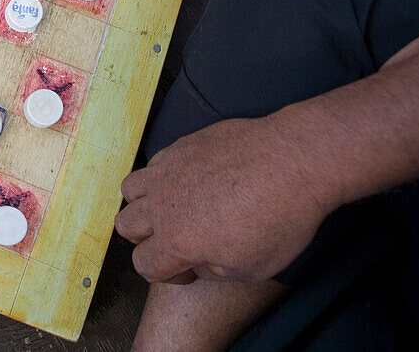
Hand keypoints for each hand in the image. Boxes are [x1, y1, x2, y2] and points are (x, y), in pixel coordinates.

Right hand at [114, 116, 338, 284]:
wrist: (293, 162)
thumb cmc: (279, 217)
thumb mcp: (252, 269)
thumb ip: (213, 270)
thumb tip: (197, 261)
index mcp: (177, 240)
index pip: (143, 265)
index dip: (166, 273)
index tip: (189, 267)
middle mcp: (162, 204)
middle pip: (125, 225)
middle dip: (145, 238)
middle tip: (175, 237)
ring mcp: (168, 169)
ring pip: (130, 189)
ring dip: (144, 202)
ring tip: (172, 205)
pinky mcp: (181, 146)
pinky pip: (155, 162)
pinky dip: (164, 175)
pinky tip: (192, 178)